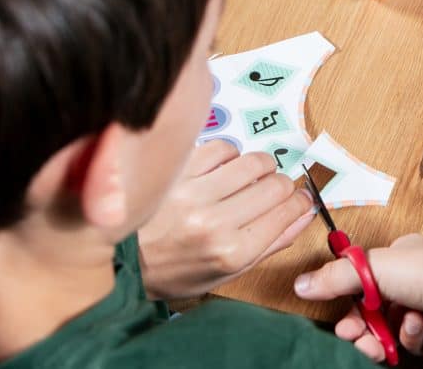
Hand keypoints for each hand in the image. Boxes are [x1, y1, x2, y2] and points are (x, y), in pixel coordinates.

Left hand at [138, 139, 315, 298]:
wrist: (119, 262)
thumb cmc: (173, 271)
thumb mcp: (226, 274)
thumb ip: (271, 244)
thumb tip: (303, 214)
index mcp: (232, 252)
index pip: (288, 211)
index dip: (300, 201)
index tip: (298, 199)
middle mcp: (215, 224)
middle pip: (276, 185)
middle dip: (283, 185)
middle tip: (274, 190)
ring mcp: (193, 195)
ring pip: (254, 163)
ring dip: (260, 166)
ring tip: (250, 176)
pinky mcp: (177, 173)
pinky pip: (222, 148)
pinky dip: (231, 155)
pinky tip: (224, 168)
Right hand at [295, 233, 422, 364]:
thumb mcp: (373, 268)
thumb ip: (336, 278)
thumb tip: (302, 284)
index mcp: (404, 258)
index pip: (367, 286)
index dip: (353, 310)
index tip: (345, 327)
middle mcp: (419, 281)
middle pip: (380, 315)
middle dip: (369, 332)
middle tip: (364, 343)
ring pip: (399, 333)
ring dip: (397, 335)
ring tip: (410, 326)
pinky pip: (422, 345)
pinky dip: (420, 340)